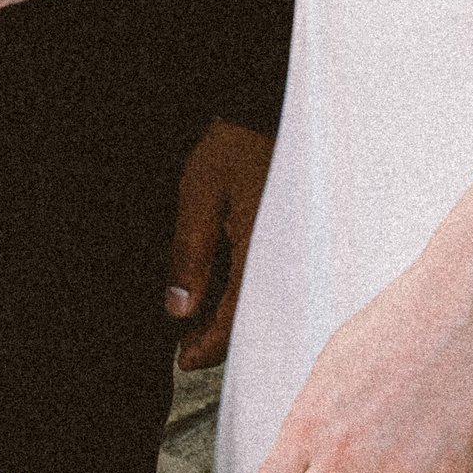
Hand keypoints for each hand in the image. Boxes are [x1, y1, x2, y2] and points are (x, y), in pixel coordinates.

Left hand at [165, 119, 272, 370]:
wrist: (266, 111)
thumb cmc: (234, 146)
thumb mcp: (200, 196)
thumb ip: (190, 254)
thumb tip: (179, 308)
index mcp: (261, 251)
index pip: (237, 318)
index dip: (208, 346)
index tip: (183, 360)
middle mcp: (284, 257)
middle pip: (252, 317)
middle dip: (217, 338)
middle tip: (185, 348)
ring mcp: (291, 249)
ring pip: (260, 300)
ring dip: (229, 315)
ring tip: (195, 324)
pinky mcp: (292, 238)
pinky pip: (268, 277)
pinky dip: (242, 291)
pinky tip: (220, 290)